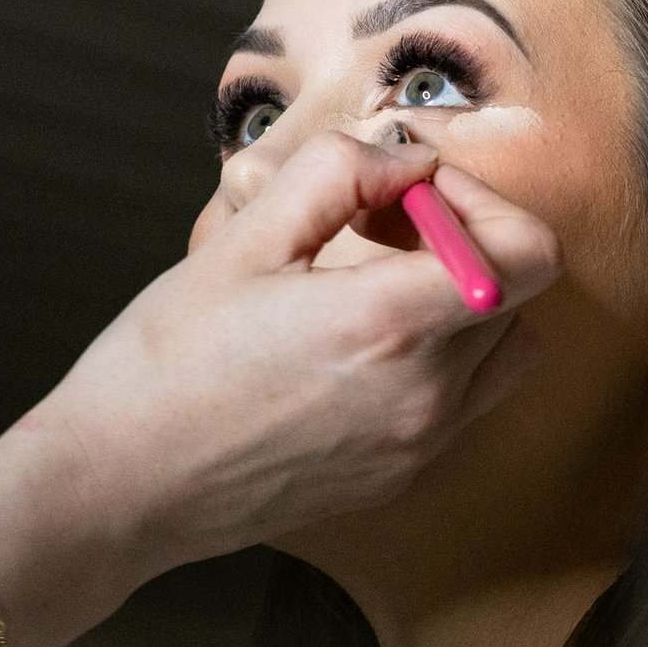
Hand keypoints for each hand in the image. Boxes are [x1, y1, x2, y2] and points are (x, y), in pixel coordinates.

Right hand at [32, 133, 557, 570]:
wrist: (119, 488)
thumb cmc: (163, 364)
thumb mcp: (243, 240)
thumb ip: (339, 175)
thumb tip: (410, 158)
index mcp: (391, 324)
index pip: (528, 255)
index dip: (484, 205)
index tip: (412, 195)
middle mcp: (427, 393)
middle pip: (515, 295)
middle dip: (463, 243)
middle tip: (379, 228)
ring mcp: (421, 444)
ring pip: (503, 350)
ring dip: (464, 304)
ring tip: (376, 286)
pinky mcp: (403, 475)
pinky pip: (465, 401)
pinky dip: (440, 359)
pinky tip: (358, 346)